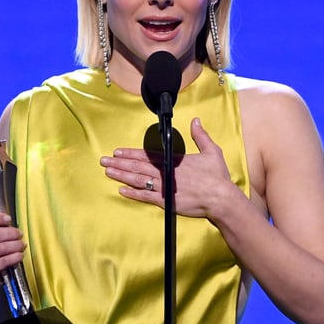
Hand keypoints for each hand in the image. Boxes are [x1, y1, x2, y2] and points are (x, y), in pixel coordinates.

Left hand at [99, 117, 242, 218]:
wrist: (220, 198)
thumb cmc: (217, 176)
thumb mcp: (212, 151)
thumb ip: (201, 136)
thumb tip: (196, 121)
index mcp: (174, 160)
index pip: (147, 155)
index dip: (130, 154)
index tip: (117, 152)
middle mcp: (165, 172)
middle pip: (137, 167)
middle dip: (119, 163)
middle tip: (103, 161)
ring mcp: (164, 187)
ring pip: (138, 180)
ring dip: (121, 176)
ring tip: (108, 172)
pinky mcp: (166, 201)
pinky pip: (145, 197)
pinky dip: (133, 194)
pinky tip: (121, 191)